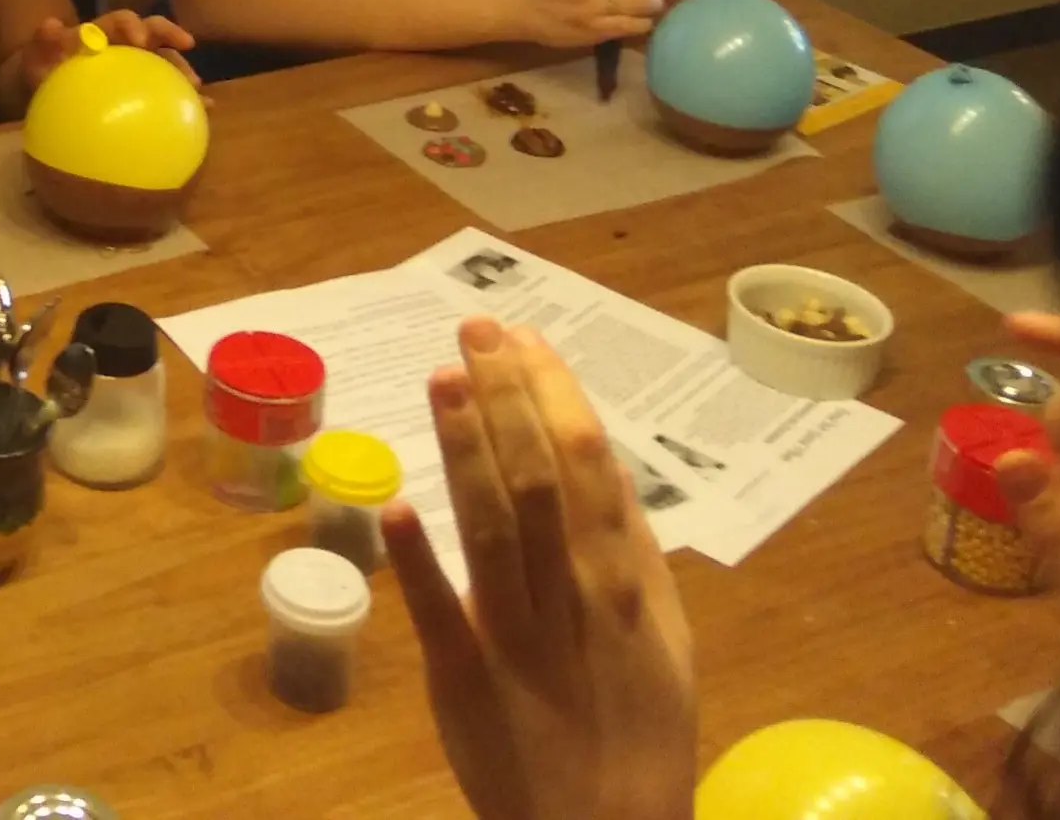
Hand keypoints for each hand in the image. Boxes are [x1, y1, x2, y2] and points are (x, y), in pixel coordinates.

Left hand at [14, 12, 203, 97]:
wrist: (43, 93)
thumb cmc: (42, 69)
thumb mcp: (36, 57)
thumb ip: (43, 42)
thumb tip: (50, 24)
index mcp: (102, 34)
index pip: (122, 22)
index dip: (134, 25)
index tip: (140, 38)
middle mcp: (124, 47)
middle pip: (153, 35)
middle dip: (169, 39)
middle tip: (185, 48)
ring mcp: (135, 69)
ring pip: (165, 63)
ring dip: (183, 70)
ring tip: (197, 87)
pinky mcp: (142, 92)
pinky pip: (167, 92)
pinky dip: (186, 99)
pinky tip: (203, 112)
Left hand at [386, 319, 697, 819]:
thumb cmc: (638, 731)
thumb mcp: (663, 639)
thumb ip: (633, 552)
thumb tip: (608, 468)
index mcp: (621, 582)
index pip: (588, 464)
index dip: (552, 393)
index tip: (520, 338)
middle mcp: (572, 598)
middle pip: (538, 477)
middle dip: (505, 396)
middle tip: (472, 328)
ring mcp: (516, 637)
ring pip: (492, 526)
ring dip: (465, 449)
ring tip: (441, 377)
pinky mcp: (463, 681)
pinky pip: (440, 614)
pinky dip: (418, 561)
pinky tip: (396, 506)